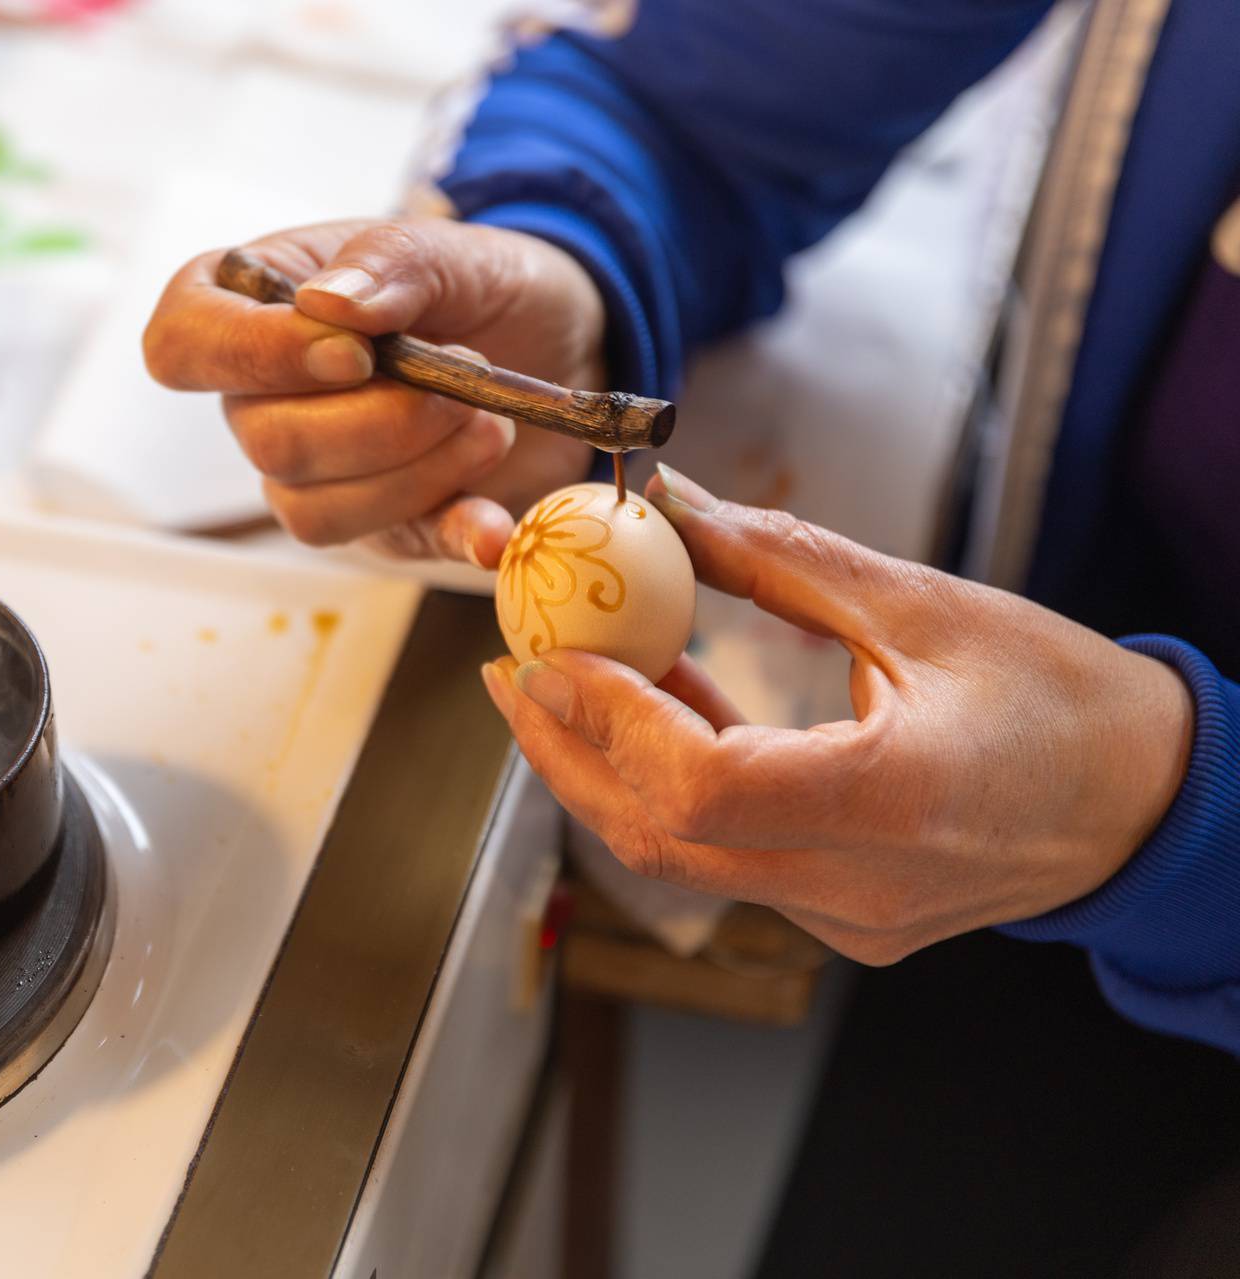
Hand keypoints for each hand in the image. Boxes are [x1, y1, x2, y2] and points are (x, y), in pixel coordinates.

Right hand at [142, 217, 601, 565]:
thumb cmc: (478, 283)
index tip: (355, 352)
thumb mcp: (450, 246)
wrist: (555, 342)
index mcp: (251, 307)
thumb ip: (390, 262)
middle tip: (464, 377)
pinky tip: (495, 527)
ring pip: (319, 510)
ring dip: (424, 468)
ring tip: (488, 419)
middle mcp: (261, 401)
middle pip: (269, 443)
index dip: (253, 356)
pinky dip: (454, 535)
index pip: (181, 344)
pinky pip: (395, 548)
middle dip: (384, 419)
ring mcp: (312, 475)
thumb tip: (327, 305)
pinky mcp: (378, 527)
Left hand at [481, 465, 1195, 964]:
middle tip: (512, 670)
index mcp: (894, 802)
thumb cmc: (1062, 698)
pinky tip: (653, 710)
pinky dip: (674, 788)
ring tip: (561, 679)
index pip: (700, 789)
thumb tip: (667, 505)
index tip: (548, 653)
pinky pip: (727, 859)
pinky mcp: (842, 922)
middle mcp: (860, 884)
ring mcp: (847, 919)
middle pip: (661, 840)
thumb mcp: (924, 605)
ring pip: (683, 858)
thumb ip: (781, 560)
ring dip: (611, 769)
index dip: (608, 722)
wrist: (1147, 805)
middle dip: (567, 752)